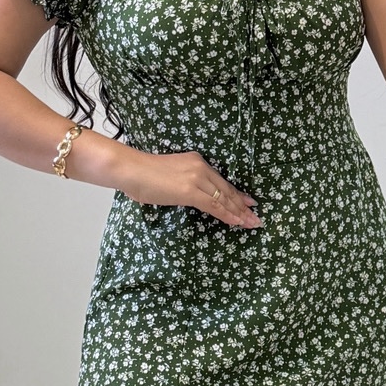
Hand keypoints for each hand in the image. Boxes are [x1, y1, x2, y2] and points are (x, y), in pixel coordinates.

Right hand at [115, 146, 263, 227]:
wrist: (130, 169)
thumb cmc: (142, 175)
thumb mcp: (170, 175)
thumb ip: (183, 184)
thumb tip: (188, 195)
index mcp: (196, 161)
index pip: (221, 181)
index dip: (236, 194)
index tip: (248, 203)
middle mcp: (200, 167)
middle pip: (226, 190)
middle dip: (242, 205)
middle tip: (255, 217)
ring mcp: (196, 179)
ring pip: (223, 198)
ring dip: (238, 213)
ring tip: (250, 223)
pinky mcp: (190, 191)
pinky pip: (213, 206)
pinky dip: (226, 215)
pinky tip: (236, 222)